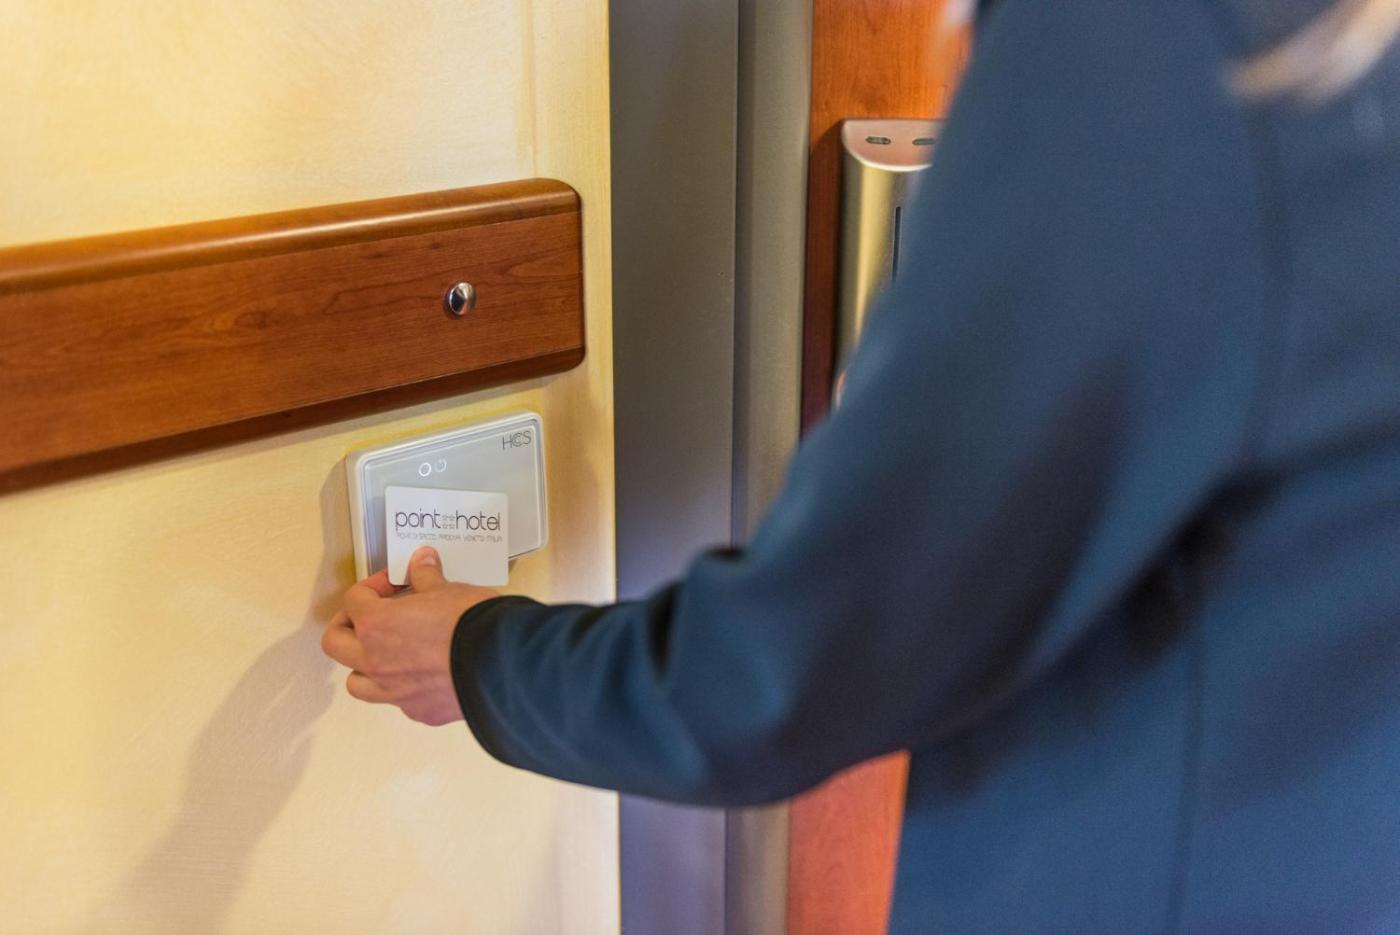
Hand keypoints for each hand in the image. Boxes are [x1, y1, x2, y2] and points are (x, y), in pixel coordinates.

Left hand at [321, 546, 500, 725]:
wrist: (501, 664)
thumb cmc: (471, 624)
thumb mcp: (448, 589)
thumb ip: (427, 577)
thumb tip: (423, 562)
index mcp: (376, 625)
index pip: (354, 600)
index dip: (374, 586)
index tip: (395, 583)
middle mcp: (376, 661)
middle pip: (336, 643)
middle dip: (348, 625)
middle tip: (370, 616)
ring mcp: (395, 691)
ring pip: (357, 682)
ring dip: (364, 665)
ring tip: (387, 652)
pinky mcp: (419, 711)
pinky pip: (398, 701)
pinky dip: (403, 687)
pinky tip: (424, 675)